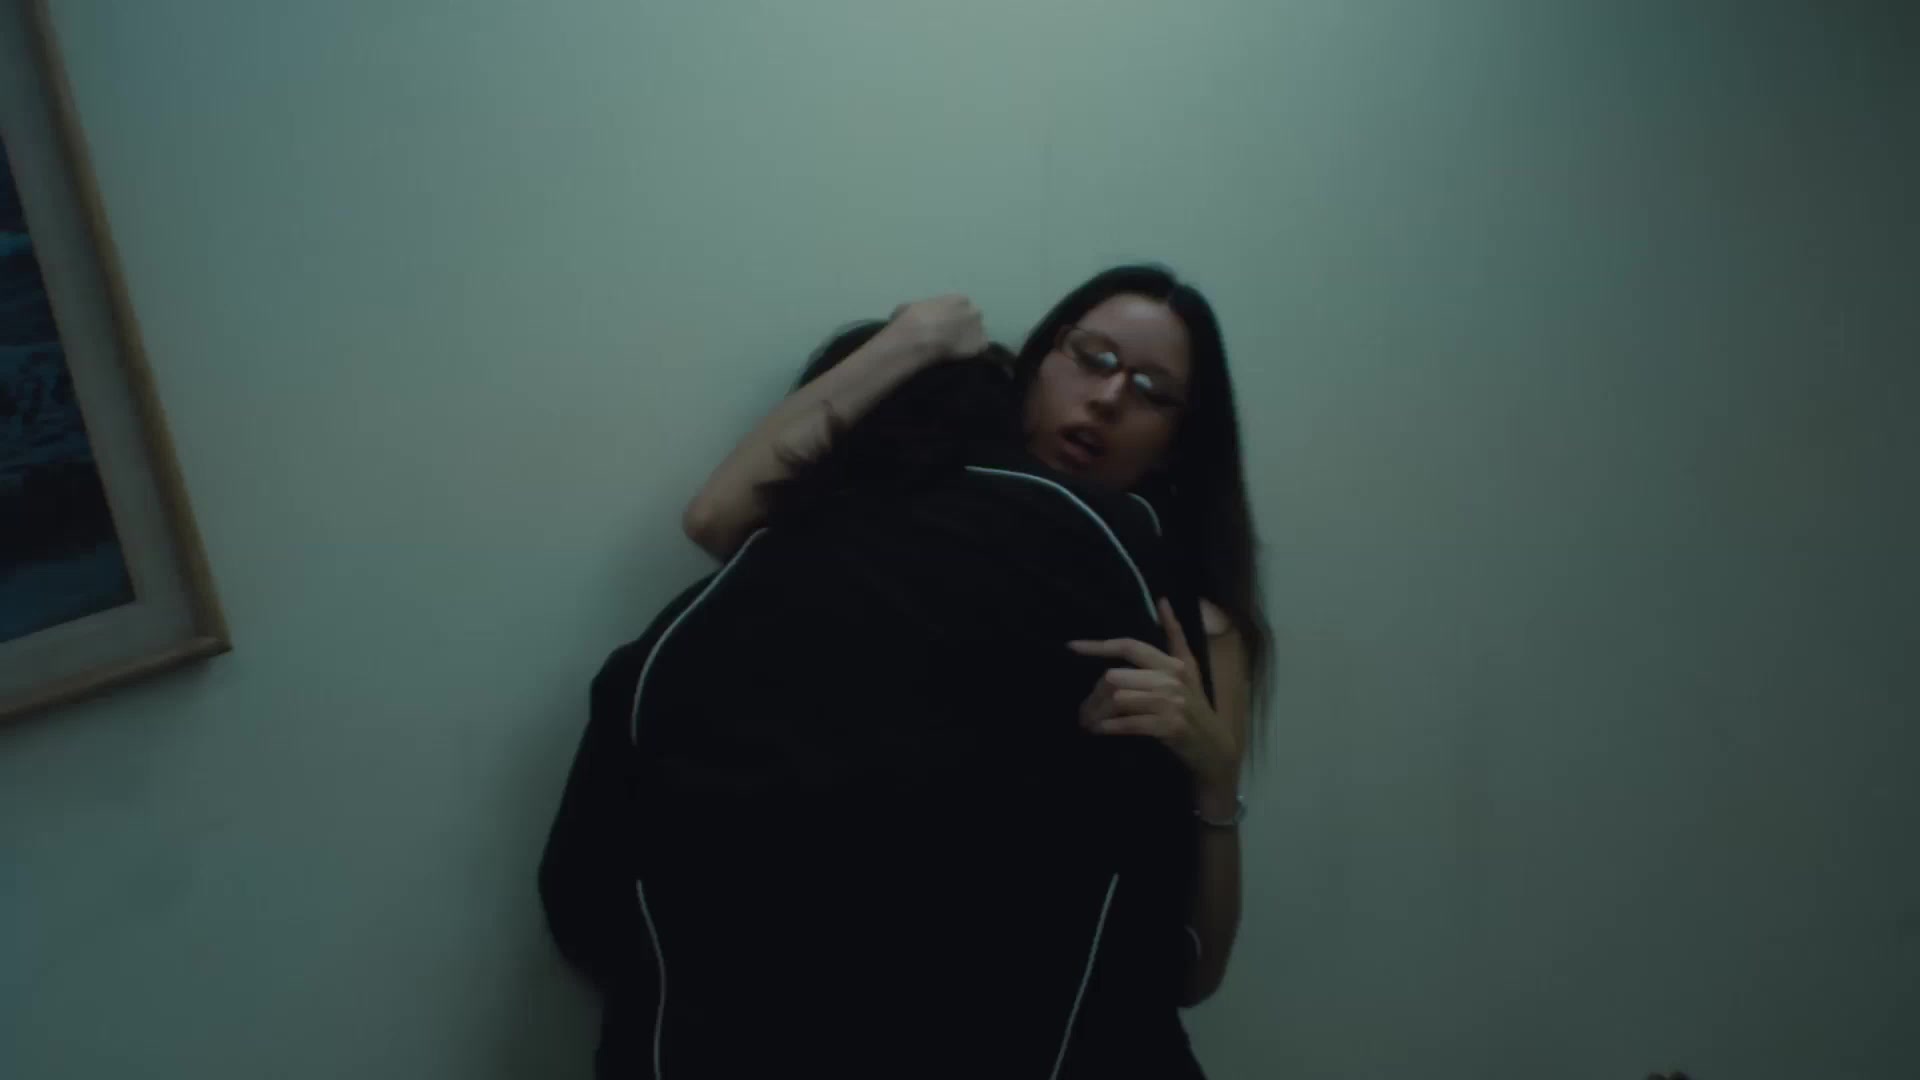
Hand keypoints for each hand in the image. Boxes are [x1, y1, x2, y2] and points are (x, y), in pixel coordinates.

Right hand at [880, 294, 987, 363]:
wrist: (920, 338)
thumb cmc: (912, 319)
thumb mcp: (910, 307)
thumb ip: (920, 308)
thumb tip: (910, 312)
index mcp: (958, 299)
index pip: (961, 307)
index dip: (953, 317)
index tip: (945, 325)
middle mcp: (973, 311)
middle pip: (972, 319)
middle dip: (964, 327)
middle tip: (951, 338)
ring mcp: (978, 328)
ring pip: (977, 334)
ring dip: (969, 340)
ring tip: (956, 350)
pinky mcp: (980, 345)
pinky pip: (980, 348)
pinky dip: (973, 352)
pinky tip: (961, 357)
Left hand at [1069, 599, 1242, 801]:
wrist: (1214, 746)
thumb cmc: (1196, 705)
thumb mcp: (1189, 668)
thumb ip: (1174, 635)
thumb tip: (1163, 601)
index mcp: (1173, 663)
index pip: (1129, 647)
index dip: (1099, 646)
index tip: (1072, 646)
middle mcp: (1171, 679)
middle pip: (1115, 676)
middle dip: (1093, 695)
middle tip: (1084, 709)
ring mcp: (1171, 703)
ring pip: (1118, 699)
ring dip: (1096, 713)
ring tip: (1088, 722)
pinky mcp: (1168, 727)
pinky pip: (1128, 723)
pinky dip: (1108, 727)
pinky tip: (1099, 730)